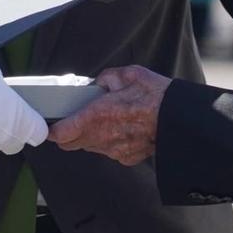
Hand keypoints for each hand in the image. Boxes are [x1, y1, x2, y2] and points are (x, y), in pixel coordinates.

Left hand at [46, 65, 167, 163]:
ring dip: (90, 137)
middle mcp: (102, 136)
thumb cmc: (157, 97)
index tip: (52, 125)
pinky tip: (121, 130)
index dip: (53, 130)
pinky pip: (108, 151)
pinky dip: (109, 142)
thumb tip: (99, 82)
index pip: (61, 133)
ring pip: (89, 147)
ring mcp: (113, 150)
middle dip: (69, 133)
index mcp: (97, 115)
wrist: (180, 120)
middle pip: (71, 143)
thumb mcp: (130, 75)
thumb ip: (107, 78)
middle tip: (75, 120)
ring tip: (105, 121)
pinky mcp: (125, 157)